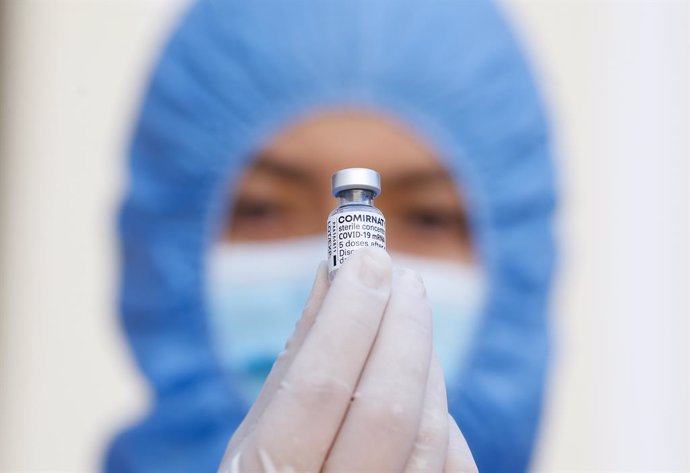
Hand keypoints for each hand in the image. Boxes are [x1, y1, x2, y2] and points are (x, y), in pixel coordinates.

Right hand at [218, 248, 476, 471]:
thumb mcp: (259, 428)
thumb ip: (300, 353)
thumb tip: (334, 271)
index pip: (319, 387)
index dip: (350, 316)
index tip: (369, 258)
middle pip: (387, 410)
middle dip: (402, 329)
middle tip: (404, 278)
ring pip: (430, 435)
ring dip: (424, 363)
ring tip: (408, 322)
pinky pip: (451, 462)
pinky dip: (441, 415)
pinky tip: (420, 387)